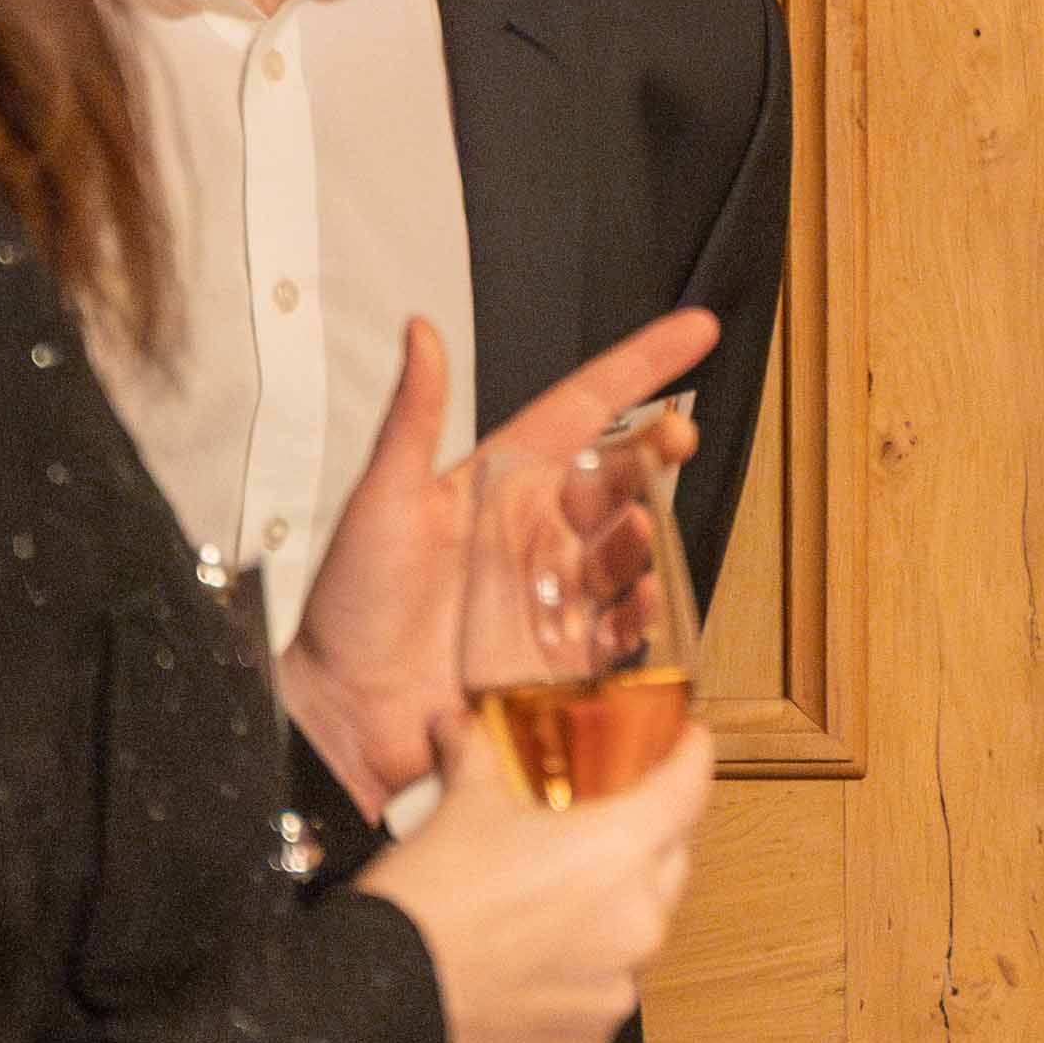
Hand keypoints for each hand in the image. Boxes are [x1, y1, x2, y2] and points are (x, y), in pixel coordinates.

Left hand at [276, 305, 717, 807]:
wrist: (346, 712)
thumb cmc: (352, 606)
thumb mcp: (380, 500)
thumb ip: (412, 418)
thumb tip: (418, 332)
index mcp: (501, 482)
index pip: (584, 408)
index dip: (641, 366)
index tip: (697, 331)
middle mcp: (537, 531)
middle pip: (617, 477)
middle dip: (655, 452)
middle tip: (676, 435)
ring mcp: (556, 591)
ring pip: (624, 549)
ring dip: (640, 533)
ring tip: (635, 528)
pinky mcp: (567, 652)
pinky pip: (623, 626)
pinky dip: (639, 612)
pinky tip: (637, 600)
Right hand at [360, 720, 713, 1042]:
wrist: (386, 989)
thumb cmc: (432, 896)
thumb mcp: (462, 805)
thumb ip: (478, 755)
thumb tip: (461, 723)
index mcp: (621, 849)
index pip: (686, 790)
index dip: (691, 758)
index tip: (690, 742)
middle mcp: (639, 919)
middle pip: (671, 861)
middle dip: (650, 836)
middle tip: (612, 821)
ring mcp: (621, 981)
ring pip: (641, 929)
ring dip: (617, 907)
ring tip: (565, 895)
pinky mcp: (594, 1029)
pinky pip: (609, 986)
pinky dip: (589, 966)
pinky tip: (547, 953)